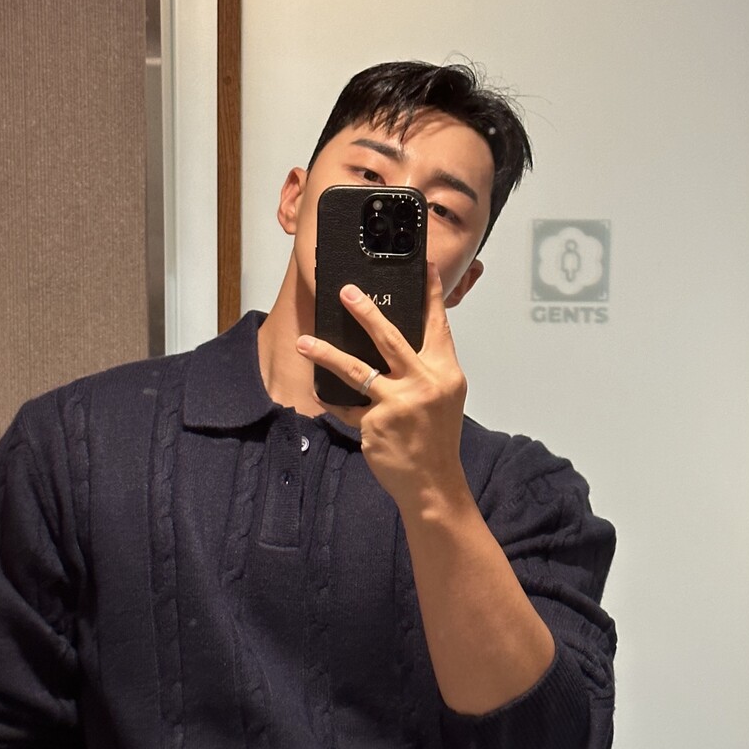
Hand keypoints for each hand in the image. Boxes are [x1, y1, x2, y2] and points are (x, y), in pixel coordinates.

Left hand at [296, 263, 470, 512]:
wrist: (433, 482)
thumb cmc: (437, 438)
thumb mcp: (443, 397)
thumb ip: (425, 368)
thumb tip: (394, 342)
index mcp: (445, 372)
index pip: (436, 325)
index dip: (429, 295)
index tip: (420, 266)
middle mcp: (423, 383)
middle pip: (390, 338)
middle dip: (365, 311)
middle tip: (345, 291)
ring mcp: (397, 404)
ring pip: (355, 369)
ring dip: (325, 353)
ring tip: (303, 342)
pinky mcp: (374, 424)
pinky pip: (345, 407)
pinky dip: (332, 401)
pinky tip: (319, 394)